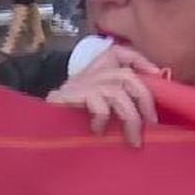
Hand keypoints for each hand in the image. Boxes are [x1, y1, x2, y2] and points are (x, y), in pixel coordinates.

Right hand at [44, 45, 161, 147]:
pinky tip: (98, 131)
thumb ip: (118, 105)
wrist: (36, 127)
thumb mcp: (97, 110)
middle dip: (144, 99)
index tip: (157, 74)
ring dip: (130, 117)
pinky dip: (103, 118)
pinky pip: (97, 102)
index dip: (140, 60)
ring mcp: (79, 84)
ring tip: (133, 140)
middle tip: (152, 125)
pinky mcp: (68, 95)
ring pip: (116, 90)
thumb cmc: (70, 121)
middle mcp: (88, 74)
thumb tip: (148, 116)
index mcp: (96, 72)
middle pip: (126, 75)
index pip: (120, 53)